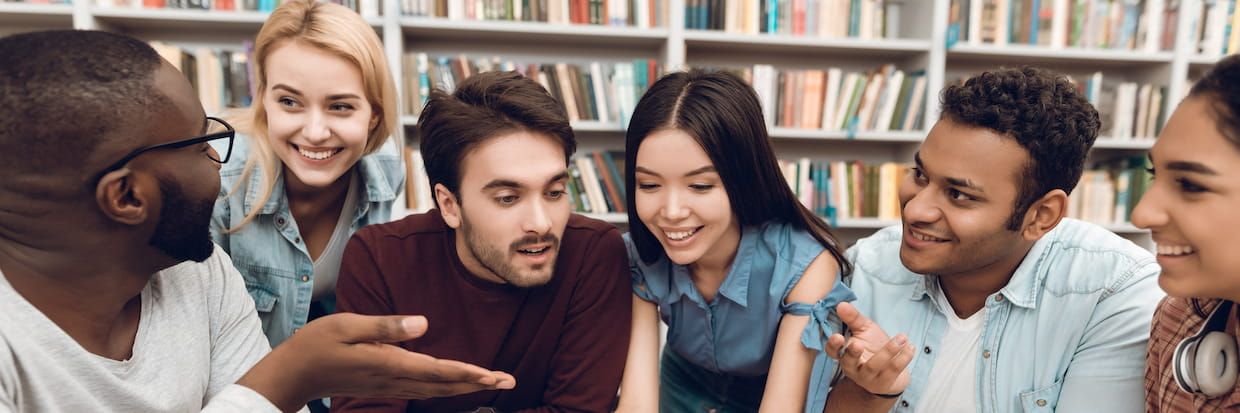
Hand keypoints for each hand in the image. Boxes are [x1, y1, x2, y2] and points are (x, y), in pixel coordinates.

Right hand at [239, 313, 515, 411]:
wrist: (293, 374)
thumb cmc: (317, 344)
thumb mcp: (348, 325)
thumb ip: (387, 326)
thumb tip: (424, 323)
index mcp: (389, 363)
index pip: (437, 369)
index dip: (468, 372)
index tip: (493, 375)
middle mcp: (394, 378)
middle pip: (444, 384)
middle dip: (478, 383)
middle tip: (509, 381)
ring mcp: (389, 384)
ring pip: (436, 389)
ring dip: (466, 387)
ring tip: (493, 382)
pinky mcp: (384, 384)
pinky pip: (423, 389)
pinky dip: (445, 387)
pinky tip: (456, 385)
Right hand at [825, 302, 912, 395]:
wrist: (892, 372)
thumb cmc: (873, 347)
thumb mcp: (864, 330)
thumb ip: (853, 318)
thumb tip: (842, 304)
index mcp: (844, 354)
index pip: (833, 352)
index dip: (833, 345)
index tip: (838, 336)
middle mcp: (852, 368)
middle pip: (848, 363)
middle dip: (852, 353)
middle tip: (857, 344)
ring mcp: (868, 378)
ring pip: (874, 366)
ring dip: (888, 351)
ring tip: (902, 338)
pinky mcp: (884, 384)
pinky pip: (893, 371)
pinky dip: (903, 358)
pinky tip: (910, 347)